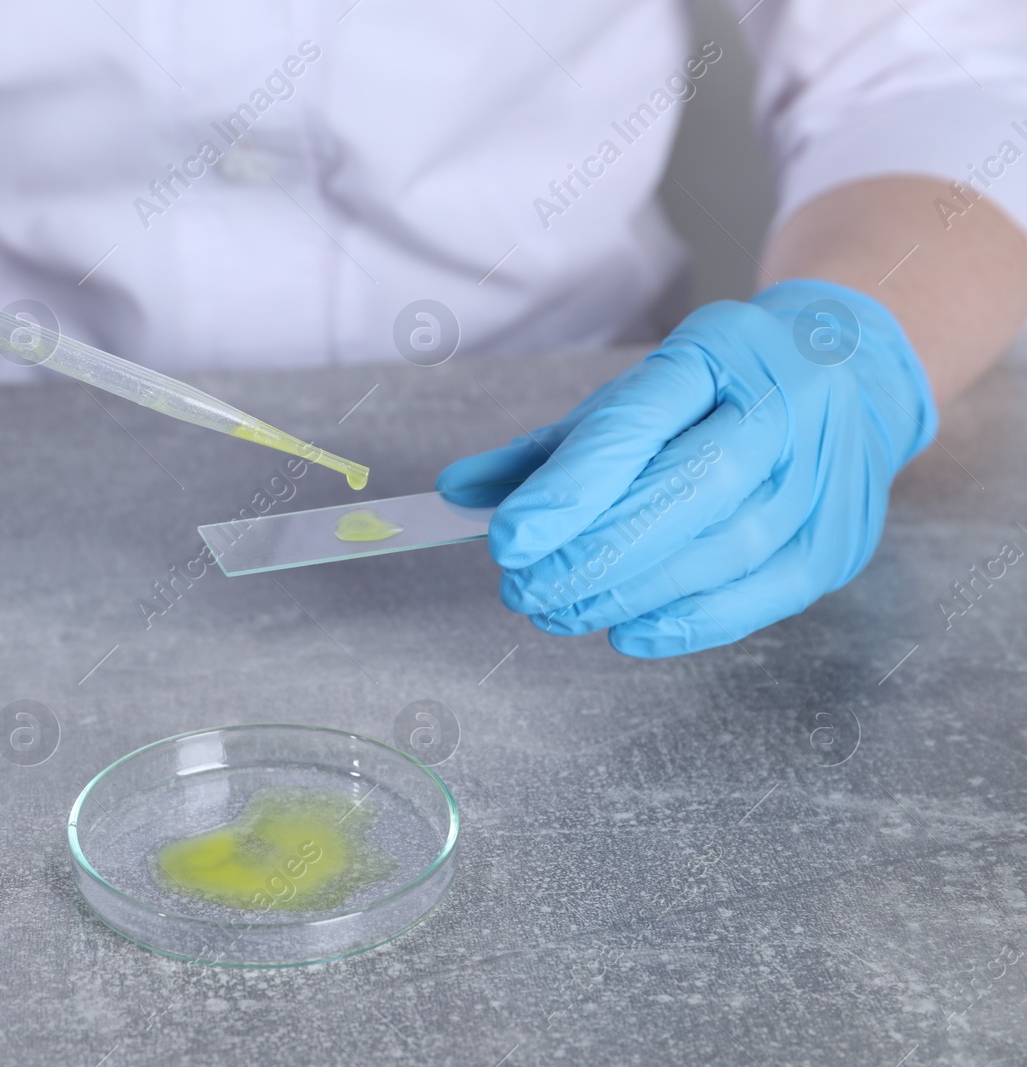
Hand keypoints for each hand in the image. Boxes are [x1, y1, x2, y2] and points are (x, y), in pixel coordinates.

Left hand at [437, 280, 938, 656]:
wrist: (850, 374)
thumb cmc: (719, 390)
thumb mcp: (635, 394)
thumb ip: (549, 448)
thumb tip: (459, 491)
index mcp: (719, 351)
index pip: (638, 422)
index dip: (570, 489)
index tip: (508, 539)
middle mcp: (783, 407)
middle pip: (687, 490)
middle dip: (594, 552)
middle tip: (523, 589)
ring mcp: (823, 475)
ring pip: (726, 547)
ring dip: (630, 592)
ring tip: (558, 610)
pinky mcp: (838, 539)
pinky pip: (764, 594)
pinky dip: (691, 622)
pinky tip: (628, 631)